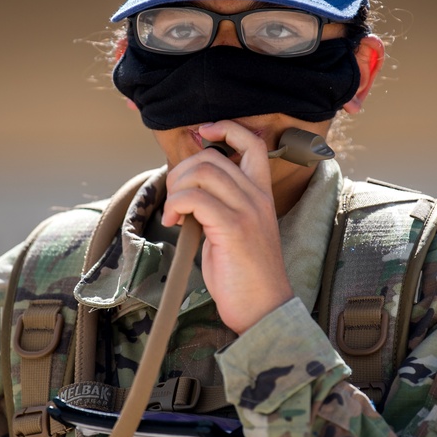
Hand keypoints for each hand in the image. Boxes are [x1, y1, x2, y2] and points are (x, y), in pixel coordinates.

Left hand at [160, 121, 293, 333]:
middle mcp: (258, 197)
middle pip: (213, 157)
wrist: (263, 309)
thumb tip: (185, 192)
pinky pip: (194, 198)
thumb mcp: (235, 231)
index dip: (226, 128)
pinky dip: (175, 205)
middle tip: (174, 198)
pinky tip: (173, 222)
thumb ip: (218, 206)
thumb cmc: (245, 275)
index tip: (203, 132)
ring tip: (173, 212)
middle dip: (182, 170)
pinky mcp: (233, 228)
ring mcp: (247, 211)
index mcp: (262, 194)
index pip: (253, 143)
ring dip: (176, 187)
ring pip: (202, 171)